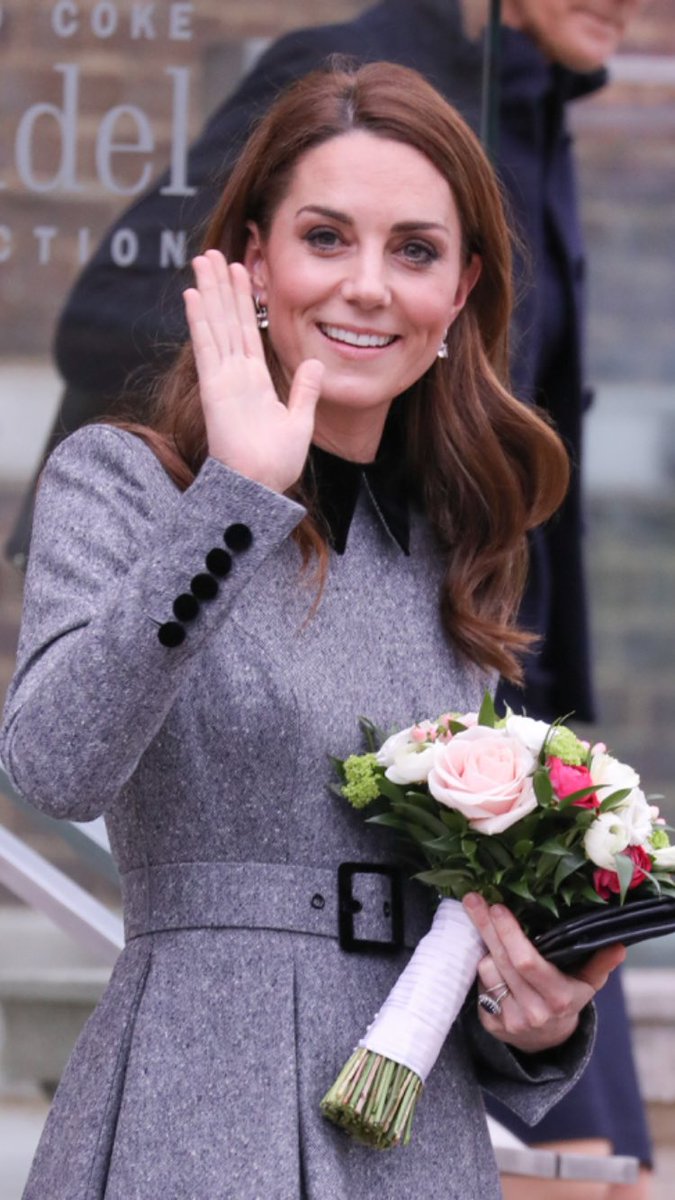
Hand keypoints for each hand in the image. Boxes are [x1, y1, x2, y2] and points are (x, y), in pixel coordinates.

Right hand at [183, 249, 323, 492]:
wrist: (260, 487)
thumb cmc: (275, 464)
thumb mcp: (300, 421)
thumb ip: (305, 391)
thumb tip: (314, 363)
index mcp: (255, 381)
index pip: (248, 331)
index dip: (245, 301)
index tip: (241, 272)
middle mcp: (236, 374)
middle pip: (227, 320)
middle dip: (221, 286)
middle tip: (213, 253)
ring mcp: (223, 379)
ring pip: (216, 325)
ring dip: (209, 292)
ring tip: (202, 260)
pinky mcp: (214, 388)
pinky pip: (207, 348)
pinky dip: (200, 321)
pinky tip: (194, 295)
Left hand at [462, 893, 625, 1053]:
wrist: (548, 1041)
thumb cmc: (567, 998)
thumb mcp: (587, 983)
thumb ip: (600, 963)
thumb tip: (618, 945)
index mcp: (558, 998)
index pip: (527, 961)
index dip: (510, 933)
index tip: (498, 907)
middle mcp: (533, 1012)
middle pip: (501, 961)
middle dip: (486, 926)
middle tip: (474, 899)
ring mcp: (510, 1021)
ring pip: (486, 971)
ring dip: (486, 951)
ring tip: (494, 940)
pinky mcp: (491, 1024)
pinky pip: (478, 987)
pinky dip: (484, 972)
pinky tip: (492, 964)